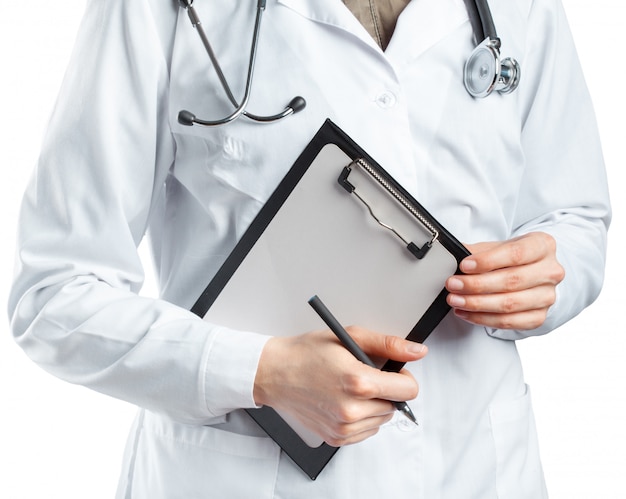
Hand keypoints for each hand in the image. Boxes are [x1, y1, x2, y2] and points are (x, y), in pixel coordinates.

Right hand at [253, 328, 426, 446]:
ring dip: (374, 404)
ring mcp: (343, 427)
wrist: (274, 373)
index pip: (408, 390)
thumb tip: (416, 351)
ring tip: (349, 387)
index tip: (391, 370)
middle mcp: (352, 410)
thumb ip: (388, 344)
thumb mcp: (350, 336)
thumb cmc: (306, 353)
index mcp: (358, 382)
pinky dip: (362, 417)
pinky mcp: (336, 438)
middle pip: (396, 405)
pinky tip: (344, 400)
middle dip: (385, 389)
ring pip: (382, 419)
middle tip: (362, 374)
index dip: (403, 376)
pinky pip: (367, 431)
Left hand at [445, 232, 564, 329]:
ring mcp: (547, 296)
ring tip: (455, 300)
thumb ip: (477, 251)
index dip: (488, 261)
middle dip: (477, 284)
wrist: (529, 271)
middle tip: (453, 284)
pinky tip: (465, 313)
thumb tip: (451, 258)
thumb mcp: (496, 247)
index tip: (464, 265)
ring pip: (509, 304)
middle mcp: (550, 271)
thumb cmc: (511, 257)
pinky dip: (483, 319)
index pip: (516, 253)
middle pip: (512, 281)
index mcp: (543, 245)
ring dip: (477, 304)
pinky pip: (509, 322)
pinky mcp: (539, 317)